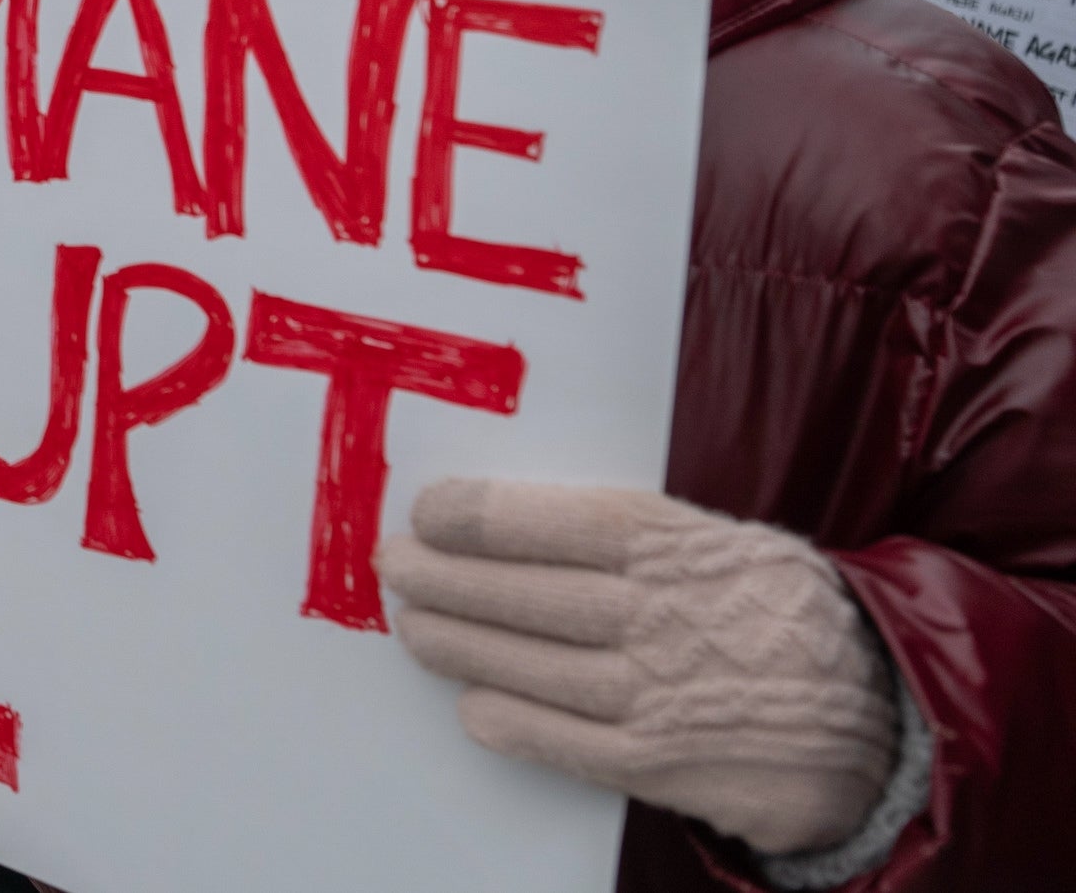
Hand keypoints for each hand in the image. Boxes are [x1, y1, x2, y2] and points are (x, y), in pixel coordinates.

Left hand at [381, 479, 898, 857]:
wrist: (885, 710)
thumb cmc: (777, 608)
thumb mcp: (722, 539)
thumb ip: (629, 530)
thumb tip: (504, 518)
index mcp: (675, 545)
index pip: (549, 522)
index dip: (474, 518)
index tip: (427, 515)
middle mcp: (662, 615)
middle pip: (521, 595)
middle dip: (441, 581)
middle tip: (393, 570)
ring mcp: (662, 693)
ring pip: (529, 667)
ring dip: (458, 647)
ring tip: (414, 629)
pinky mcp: (666, 764)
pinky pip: (566, 744)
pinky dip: (510, 723)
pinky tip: (474, 705)